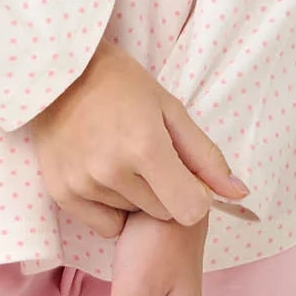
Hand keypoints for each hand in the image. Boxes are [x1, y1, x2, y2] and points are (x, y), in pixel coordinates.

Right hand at [26, 38, 255, 236]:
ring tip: (117, 155)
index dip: (194, 194)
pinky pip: (104, 225)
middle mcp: (112, 171)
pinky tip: (99, 172)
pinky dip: (108, 207)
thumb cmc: (118, 83)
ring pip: (132, 215)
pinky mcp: (62, 193)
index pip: (191, 210)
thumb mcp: (168, 108)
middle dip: (163, 191)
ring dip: (134, 195)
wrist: (57, 71)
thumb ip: (204, 155)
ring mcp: (83, 184)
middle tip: (145, 155)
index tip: (182, 172)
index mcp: (145, 147)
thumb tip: (238, 193)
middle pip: (162, 213)